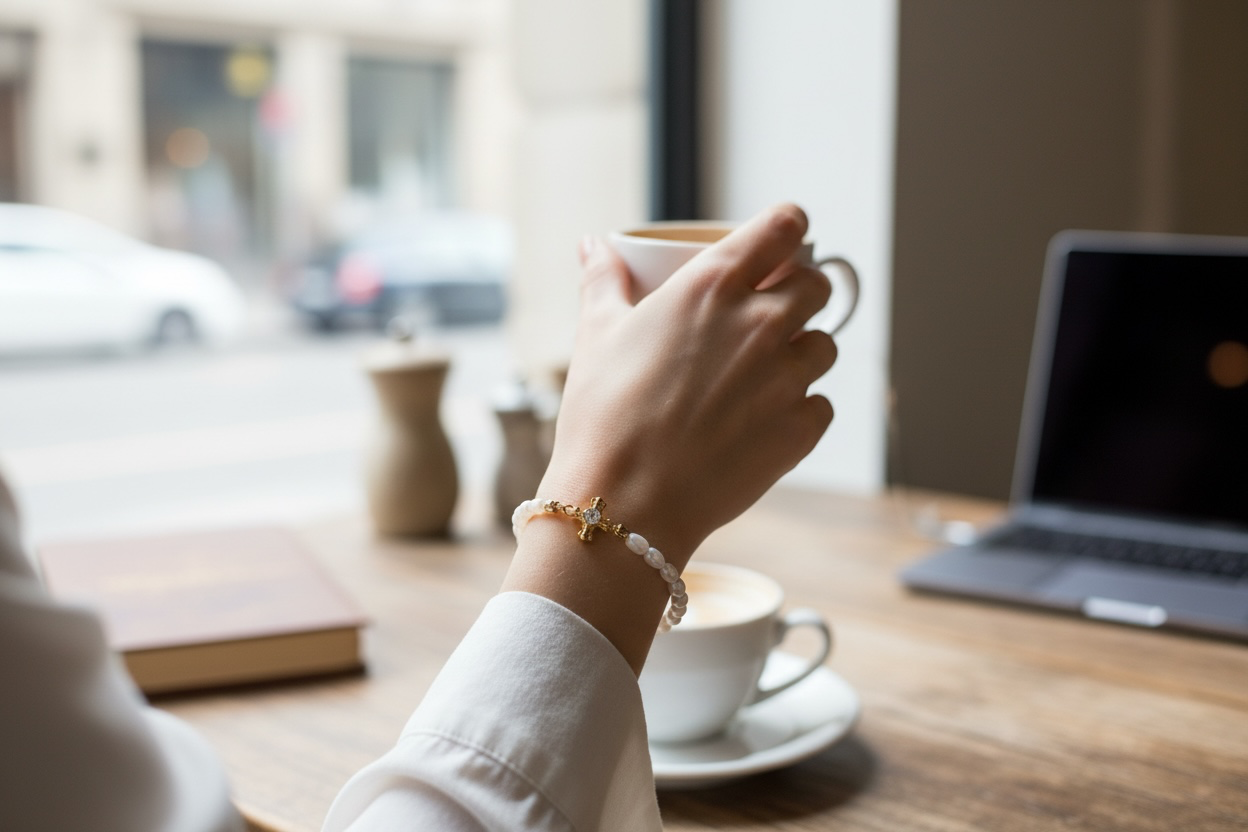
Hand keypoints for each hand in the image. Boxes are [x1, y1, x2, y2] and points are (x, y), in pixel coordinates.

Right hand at [539, 203, 837, 562]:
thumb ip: (602, 280)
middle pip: (816, 284)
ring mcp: (787, 377)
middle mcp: (761, 323)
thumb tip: (594, 245)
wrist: (623, 503)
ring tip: (761, 374)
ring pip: (825, 345)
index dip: (788, 228)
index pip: (785, 225)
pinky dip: (799, 407)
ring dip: (801, 351)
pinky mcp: (801, 429)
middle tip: (766, 314)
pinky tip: (762, 420)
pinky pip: (820, 403)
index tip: (781, 241)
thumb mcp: (596, 335)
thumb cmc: (604, 415)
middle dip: (797, 292)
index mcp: (713, 285)